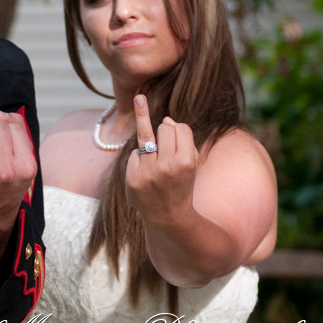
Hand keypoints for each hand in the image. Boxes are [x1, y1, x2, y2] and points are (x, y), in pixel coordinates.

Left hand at [125, 95, 197, 221]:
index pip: (181, 128)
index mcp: (187, 162)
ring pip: (146, 134)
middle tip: (166, 145)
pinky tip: (144, 171)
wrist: (169, 216)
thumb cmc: (181, 184)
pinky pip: (134, 153)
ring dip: (150, 136)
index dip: (179, 130)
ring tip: (141, 106)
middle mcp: (168, 166)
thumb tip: (164, 119)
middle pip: (164, 127)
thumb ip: (181, 141)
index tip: (179, 135)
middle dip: (165, 130)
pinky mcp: (133, 177)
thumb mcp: (190, 163)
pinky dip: (139, 157)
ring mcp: (148, 172)